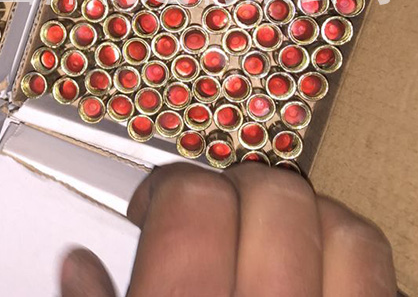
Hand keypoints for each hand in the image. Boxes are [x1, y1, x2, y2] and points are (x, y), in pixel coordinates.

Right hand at [61, 163, 395, 296]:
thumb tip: (78, 267)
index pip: (193, 200)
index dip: (170, 185)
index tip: (157, 201)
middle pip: (270, 194)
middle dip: (232, 188)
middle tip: (210, 212)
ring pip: (344, 228)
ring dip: (304, 216)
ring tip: (270, 234)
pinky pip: (385, 279)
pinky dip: (353, 260)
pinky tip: (318, 277)